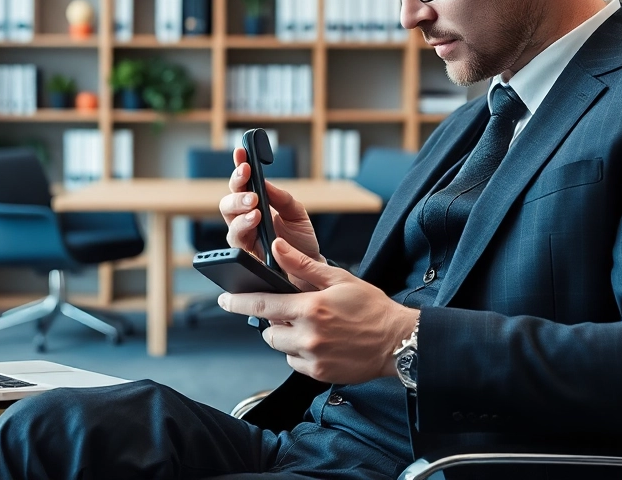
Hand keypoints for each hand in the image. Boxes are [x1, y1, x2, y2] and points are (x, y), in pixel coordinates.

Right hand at [218, 147, 322, 286]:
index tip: (242, 153)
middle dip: (237, 192)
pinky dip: (243, 230)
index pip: (241, 184)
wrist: (309, 270)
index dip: (239, 167)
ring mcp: (243, 241)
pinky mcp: (245, 259)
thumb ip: (282, 198)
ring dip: (240, 211)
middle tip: (252, 190)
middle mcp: (244, 223)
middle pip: (228, 203)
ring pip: (230, 223)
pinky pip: (236, 245)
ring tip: (255, 208)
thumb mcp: (297, 214)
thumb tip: (265, 183)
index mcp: (255, 208)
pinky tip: (254, 222)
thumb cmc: (301, 242)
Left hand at [218, 238, 419, 384]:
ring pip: (280, 348)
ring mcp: (313, 357)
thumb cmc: (372, 307)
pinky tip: (320, 342)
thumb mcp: (339, 278)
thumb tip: (278, 247)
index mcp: (310, 308)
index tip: (222, 299)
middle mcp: (308, 335)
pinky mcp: (319, 374)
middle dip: (274, 320)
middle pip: (268, 330)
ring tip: (311, 326)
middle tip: (295, 311)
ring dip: (286, 336)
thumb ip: (303, 266)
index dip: (237, 302)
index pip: (262, 304)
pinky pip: (294, 363)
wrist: (399, 341)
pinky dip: (299, 353)